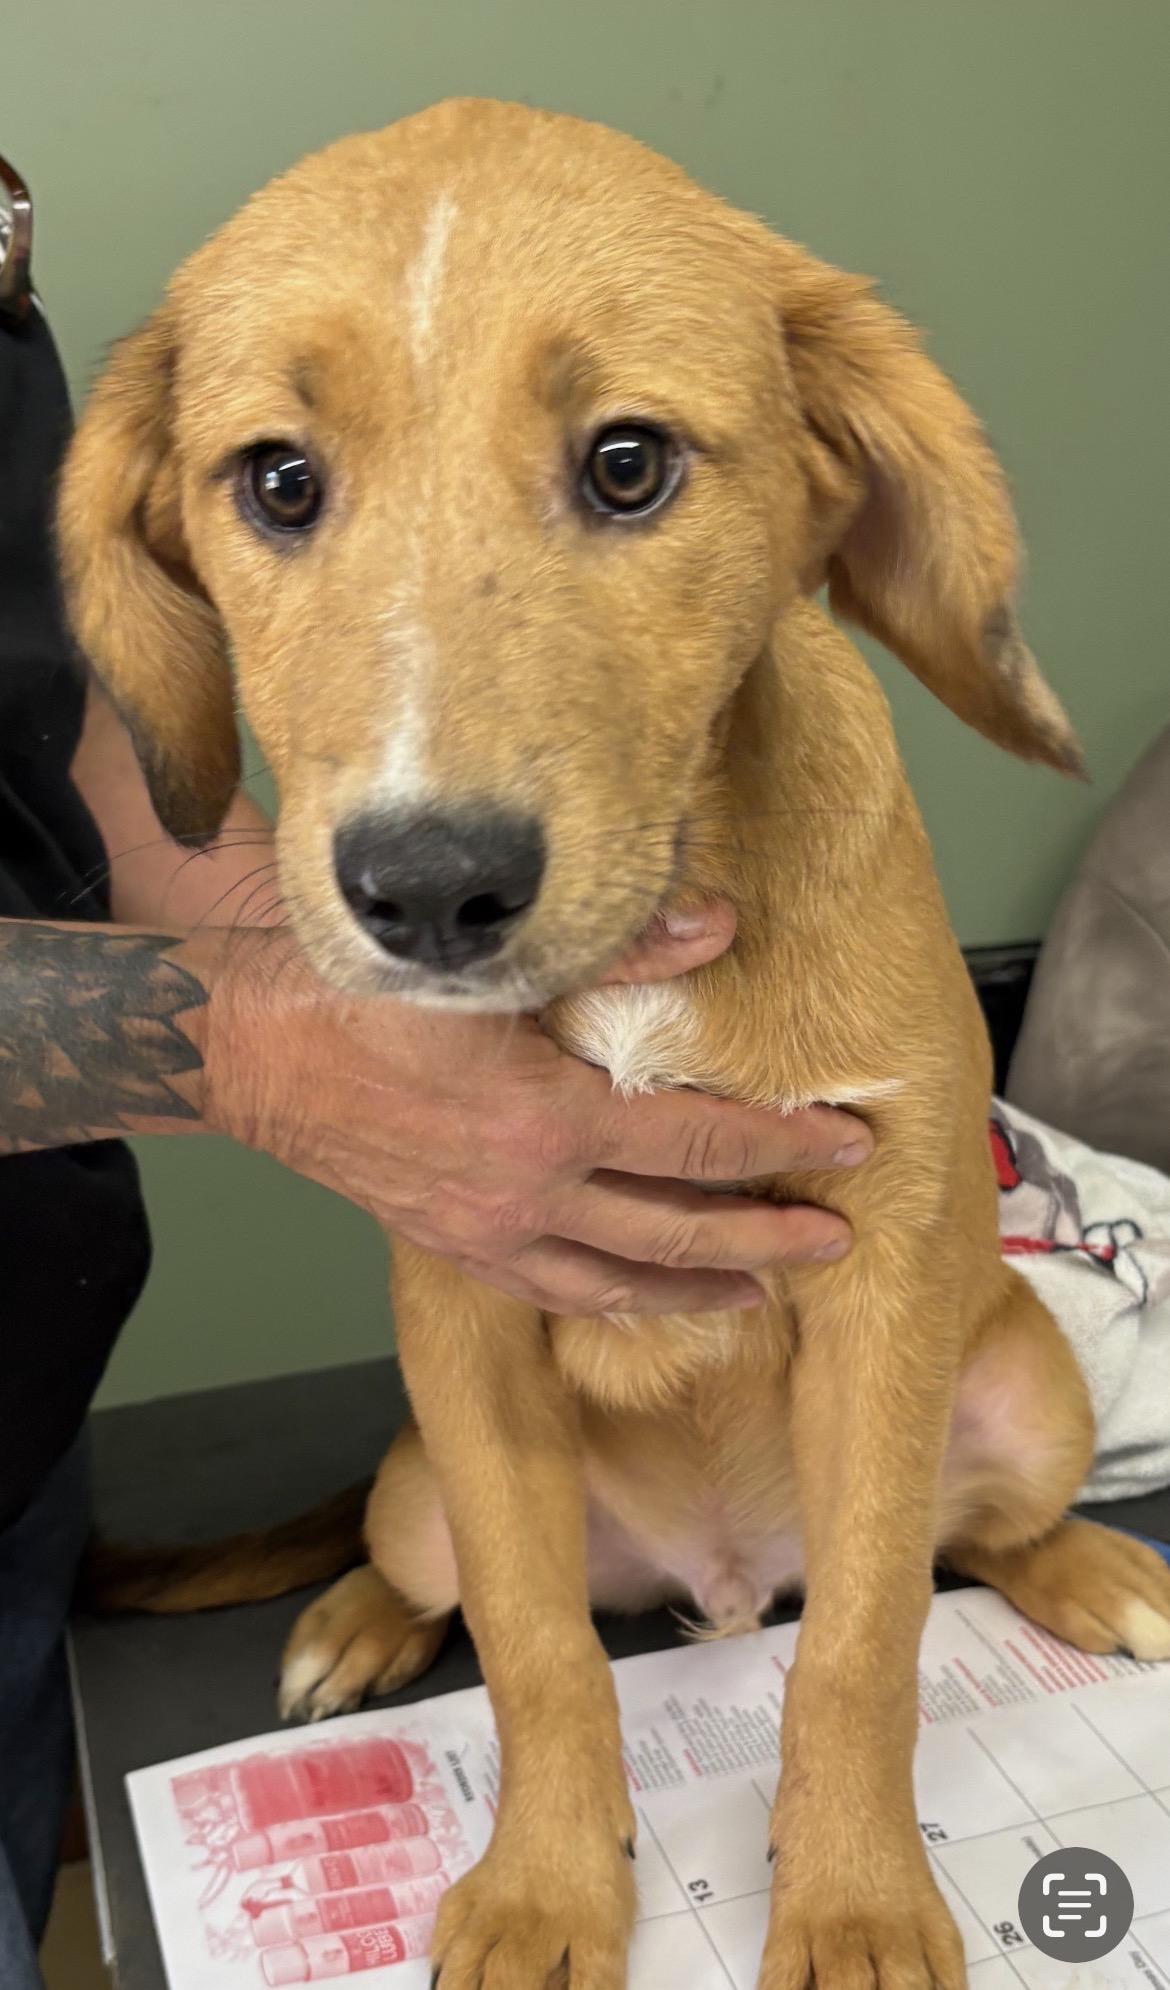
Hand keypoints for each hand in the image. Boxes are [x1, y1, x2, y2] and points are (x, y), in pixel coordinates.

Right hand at [203, 903, 870, 1314]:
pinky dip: (612, 1299)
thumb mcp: (490, 964)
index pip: (700, 1143)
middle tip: (838, 1239)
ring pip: (622, 1282)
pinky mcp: (453, 1247)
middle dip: (769, 1239)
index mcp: (550, 1121)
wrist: (251, 1054)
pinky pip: (552, 1290)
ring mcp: (489, 1233)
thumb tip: (720, 923)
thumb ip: (617, 947)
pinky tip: (641, 1295)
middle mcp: (530, 1195)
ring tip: (763, 1290)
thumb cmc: (361, 995)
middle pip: (679, 1233)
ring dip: (701, 1288)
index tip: (847, 1141)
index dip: (783, 1144)